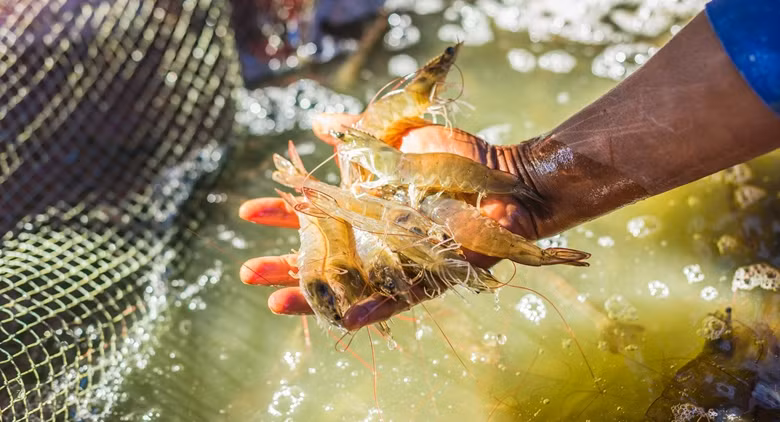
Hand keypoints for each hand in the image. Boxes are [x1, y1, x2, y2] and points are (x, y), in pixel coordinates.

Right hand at [238, 112, 538, 329]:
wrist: (506, 180)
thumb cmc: (456, 159)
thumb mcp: (398, 137)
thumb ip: (358, 133)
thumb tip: (317, 121)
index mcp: (366, 208)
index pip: (314, 215)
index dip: (281, 213)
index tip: (248, 211)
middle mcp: (377, 240)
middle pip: (321, 258)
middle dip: (282, 264)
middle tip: (244, 272)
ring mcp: (399, 263)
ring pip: (347, 287)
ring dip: (310, 296)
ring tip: (273, 303)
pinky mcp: (428, 281)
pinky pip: (394, 301)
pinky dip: (368, 309)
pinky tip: (340, 316)